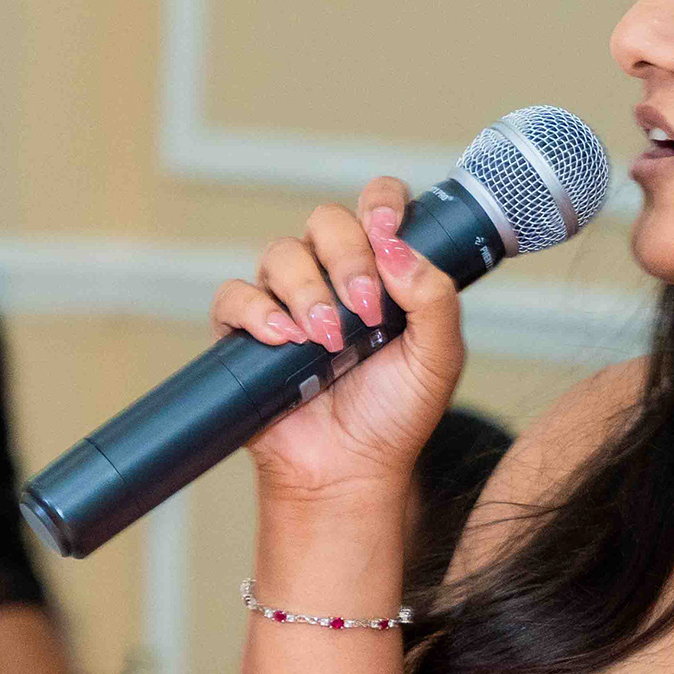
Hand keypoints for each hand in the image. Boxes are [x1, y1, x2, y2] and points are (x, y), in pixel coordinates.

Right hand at [211, 174, 467, 502]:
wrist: (350, 470)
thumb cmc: (396, 416)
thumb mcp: (438, 358)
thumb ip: (435, 299)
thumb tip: (398, 250)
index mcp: (383, 272)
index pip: (378, 206)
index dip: (381, 204)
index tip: (387, 231)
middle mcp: (333, 276)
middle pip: (326, 221)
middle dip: (348, 259)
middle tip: (365, 310)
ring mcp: (288, 299)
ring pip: (281, 253)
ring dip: (308, 292)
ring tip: (327, 341)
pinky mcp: (247, 329)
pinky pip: (234, 295)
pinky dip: (257, 312)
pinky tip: (283, 339)